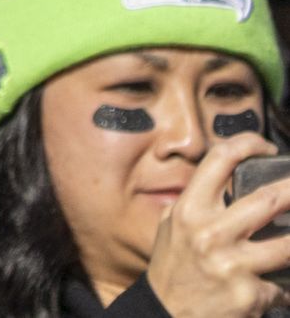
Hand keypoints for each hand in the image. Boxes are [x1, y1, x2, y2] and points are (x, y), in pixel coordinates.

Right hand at [144, 131, 289, 317]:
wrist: (168, 315)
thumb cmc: (174, 268)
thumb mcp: (173, 227)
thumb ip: (198, 203)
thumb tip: (231, 181)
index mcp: (190, 210)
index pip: (220, 161)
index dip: (248, 145)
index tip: (268, 147)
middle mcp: (210, 234)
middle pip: (269, 200)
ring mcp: (232, 265)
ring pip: (289, 245)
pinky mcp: (251, 294)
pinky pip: (284, 286)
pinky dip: (286, 286)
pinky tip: (277, 286)